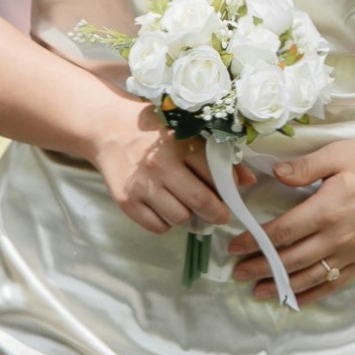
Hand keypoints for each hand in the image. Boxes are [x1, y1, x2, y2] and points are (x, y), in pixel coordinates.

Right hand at [92, 101, 226, 239]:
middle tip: (219, 214)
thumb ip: (216, 155)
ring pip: (180, 218)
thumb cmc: (151, 129)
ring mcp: (142, 185)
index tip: (231, 197)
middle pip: (200, 202)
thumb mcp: (185, 131)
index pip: (215, 176)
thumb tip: (248, 181)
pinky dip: (165, 222)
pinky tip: (163, 206)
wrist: (106, 128)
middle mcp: (161, 165)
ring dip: (188, 216)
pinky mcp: (126, 201)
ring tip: (184, 204)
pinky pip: (157, 226)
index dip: (229, 191)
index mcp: (180, 144)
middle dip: (216, 213)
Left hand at [228, 140, 354, 305]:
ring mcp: (352, 252)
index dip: (255, 242)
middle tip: (237, 274)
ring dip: (281, 286)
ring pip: (310, 276)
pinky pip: (335, 283)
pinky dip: (314, 294)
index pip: (282, 232)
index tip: (234, 248)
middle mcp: (337, 237)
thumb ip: (304, 168)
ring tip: (258, 291)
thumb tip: (274, 174)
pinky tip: (297, 299)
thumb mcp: (337, 154)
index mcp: (327, 210)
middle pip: (290, 259)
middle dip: (261, 267)